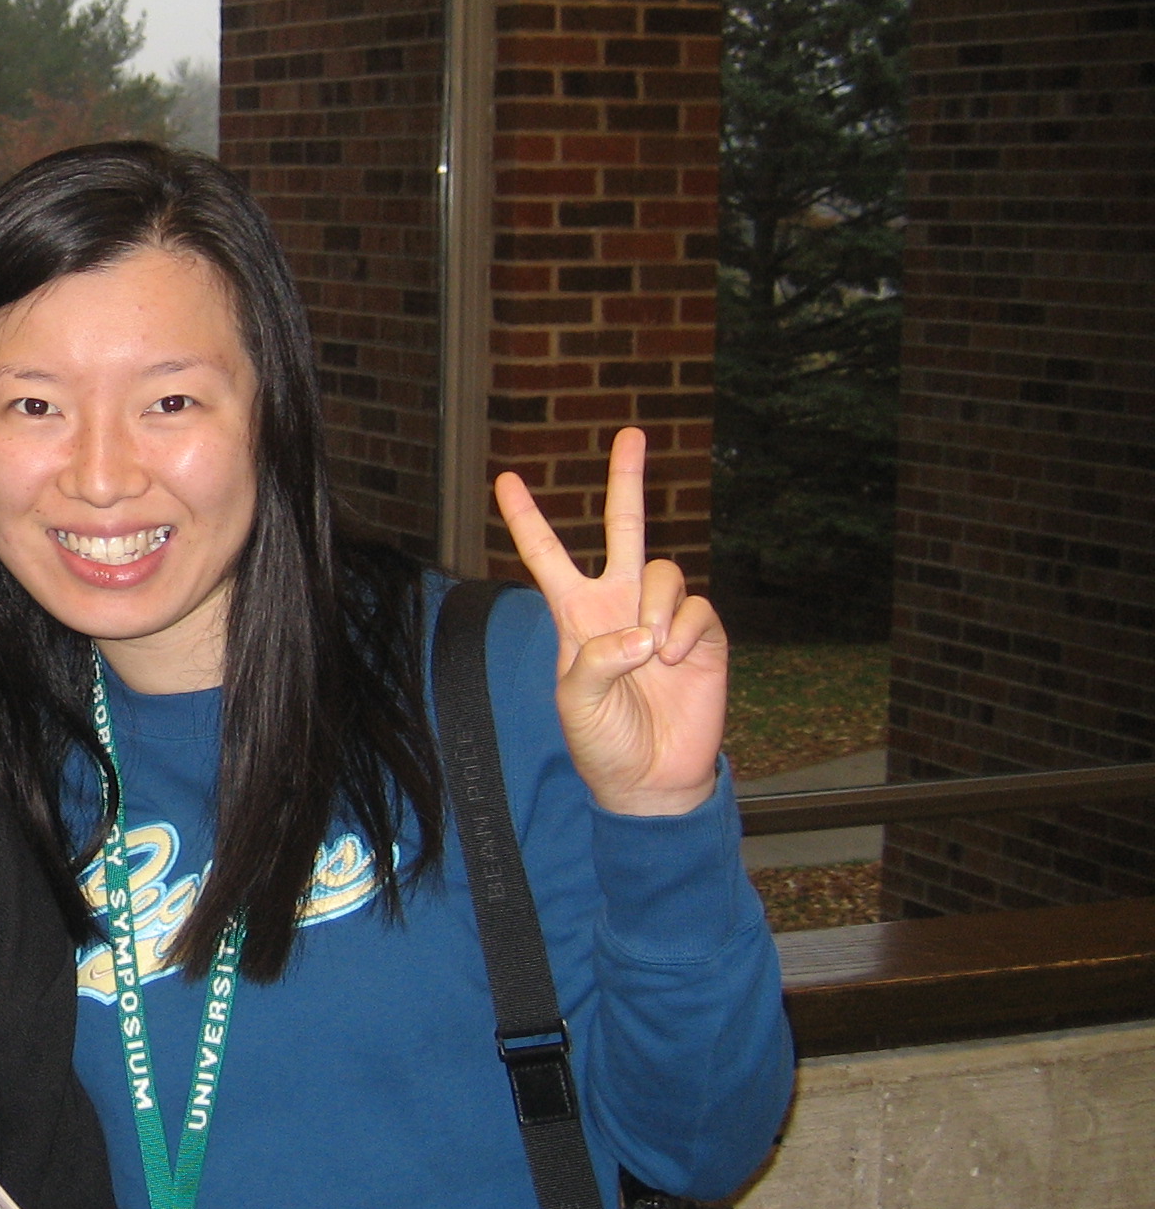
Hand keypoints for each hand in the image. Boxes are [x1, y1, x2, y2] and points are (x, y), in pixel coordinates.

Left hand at [493, 427, 727, 816]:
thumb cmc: (601, 739)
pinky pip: (697, 608)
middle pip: (624, 526)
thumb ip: (594, 660)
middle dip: (627, 479)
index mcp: (576, 614)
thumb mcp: (574, 701)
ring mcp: (662, 616)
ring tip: (651, 652)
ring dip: (656, 607)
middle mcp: (619, 604)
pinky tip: (673, 660)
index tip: (505, 478)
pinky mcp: (702, 635)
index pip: (547, 556)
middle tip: (631, 431)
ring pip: (664, 570)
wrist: (649, 777)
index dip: (526, 519)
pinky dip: (684, 630)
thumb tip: (640, 633)